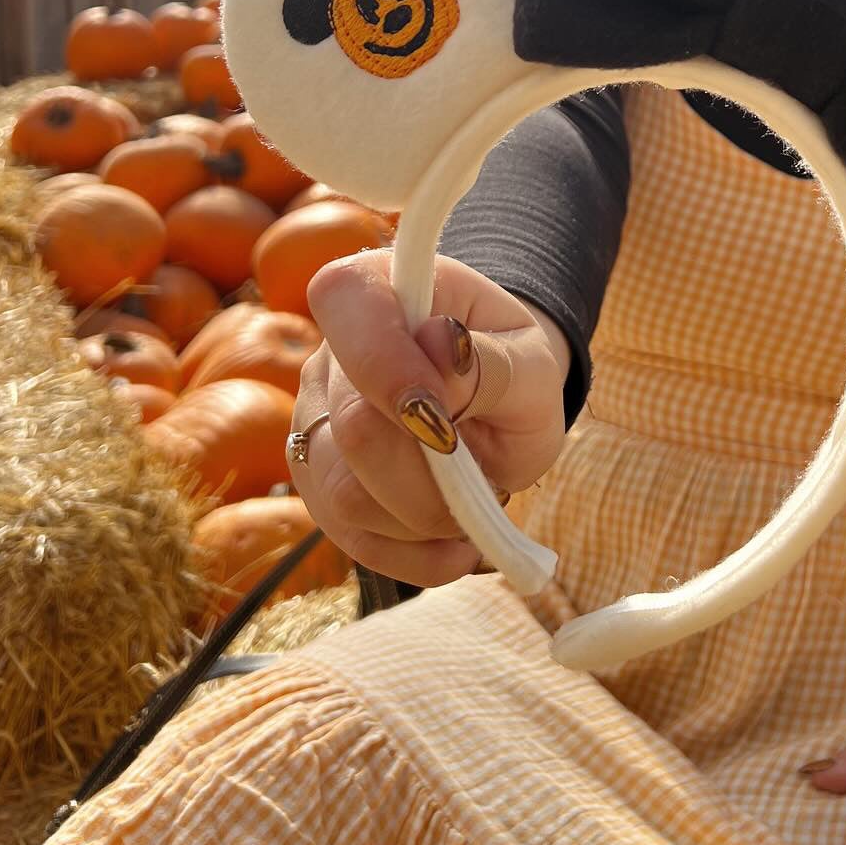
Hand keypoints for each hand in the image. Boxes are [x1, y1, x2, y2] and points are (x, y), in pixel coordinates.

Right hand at [289, 250, 568, 585]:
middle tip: (488, 473)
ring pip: (344, 494)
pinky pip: (351, 539)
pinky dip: (415, 554)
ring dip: (427, 515)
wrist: (501, 401)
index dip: (384, 363)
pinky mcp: (317, 487)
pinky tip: (456, 543)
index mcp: (378, 289)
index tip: (442, 414)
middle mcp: (328, 355)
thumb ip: (491, 360)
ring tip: (475, 499)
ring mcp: (313, 424)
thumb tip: (439, 347)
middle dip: (432, 470)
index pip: (342, 300)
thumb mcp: (532, 363)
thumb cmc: (514, 368)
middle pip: (352, 428)